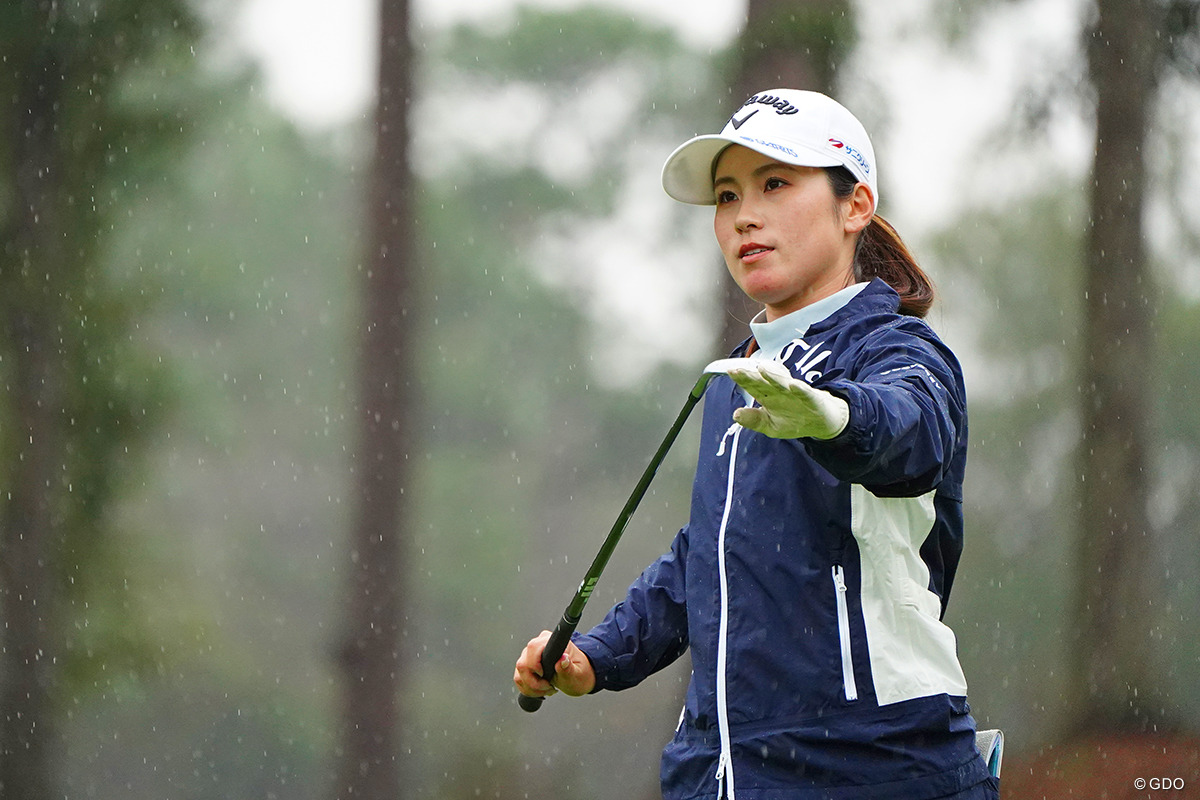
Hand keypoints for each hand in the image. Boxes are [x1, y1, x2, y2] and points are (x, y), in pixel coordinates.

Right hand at [513, 630, 595, 698]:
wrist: (577, 676)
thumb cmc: (579, 672)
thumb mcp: (578, 673)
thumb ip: (568, 667)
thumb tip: (563, 658)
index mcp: (551, 641)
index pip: (533, 647)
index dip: (535, 664)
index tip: (544, 675)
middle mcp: (538, 645)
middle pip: (523, 663)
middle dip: (534, 681)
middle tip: (549, 686)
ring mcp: (529, 655)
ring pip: (520, 672)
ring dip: (532, 687)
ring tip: (547, 688)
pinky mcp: (526, 665)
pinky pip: (519, 678)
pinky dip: (529, 689)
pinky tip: (540, 689)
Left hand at [708, 358, 848, 439]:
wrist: (822, 422)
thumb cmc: (794, 420)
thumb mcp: (770, 426)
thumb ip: (753, 420)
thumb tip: (735, 415)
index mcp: (768, 397)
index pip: (752, 386)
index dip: (742, 379)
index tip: (731, 372)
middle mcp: (779, 392)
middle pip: (763, 382)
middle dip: (751, 375)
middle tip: (738, 369)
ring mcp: (795, 394)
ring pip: (782, 383)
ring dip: (773, 376)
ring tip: (762, 369)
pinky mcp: (812, 399)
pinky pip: (805, 393)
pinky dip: (800, 389)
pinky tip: (792, 385)